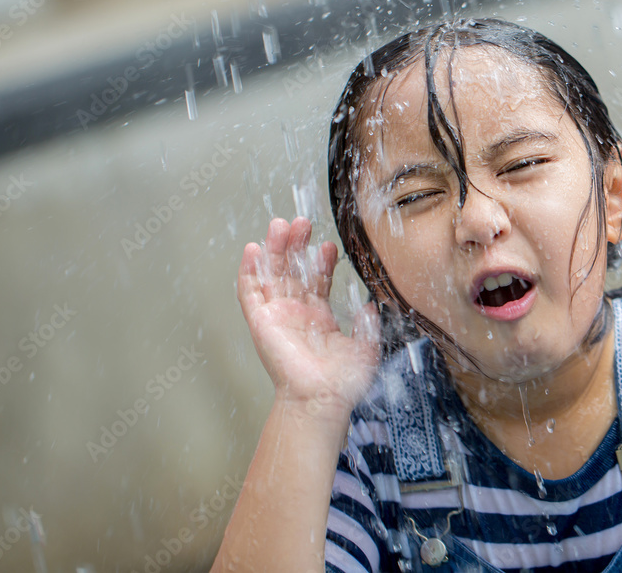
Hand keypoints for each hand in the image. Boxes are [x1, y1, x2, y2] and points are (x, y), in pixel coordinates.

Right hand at [238, 217, 380, 421]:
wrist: (322, 399)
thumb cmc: (343, 384)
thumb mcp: (366, 348)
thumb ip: (368, 324)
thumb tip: (372, 304)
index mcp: (318, 319)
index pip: (317, 282)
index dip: (321, 262)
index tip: (329, 246)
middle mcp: (295, 315)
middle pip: (292, 271)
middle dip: (296, 245)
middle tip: (302, 222)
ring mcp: (276, 317)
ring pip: (272, 274)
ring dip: (274, 249)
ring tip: (280, 225)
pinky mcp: (260, 322)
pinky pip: (250, 293)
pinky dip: (249, 270)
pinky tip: (253, 250)